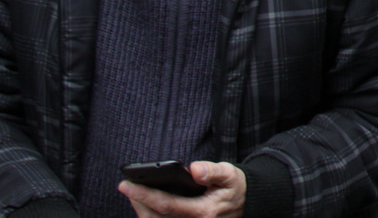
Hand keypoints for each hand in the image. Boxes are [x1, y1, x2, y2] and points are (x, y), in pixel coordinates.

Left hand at [121, 161, 244, 217]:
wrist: (247, 203)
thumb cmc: (235, 187)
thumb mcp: (230, 174)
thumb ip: (213, 171)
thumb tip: (194, 169)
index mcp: (203, 211)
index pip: (166, 205)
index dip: (144, 195)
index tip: (127, 185)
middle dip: (137, 203)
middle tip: (126, 186)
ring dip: (141, 210)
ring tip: (133, 193)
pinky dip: (151, 215)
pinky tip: (145, 204)